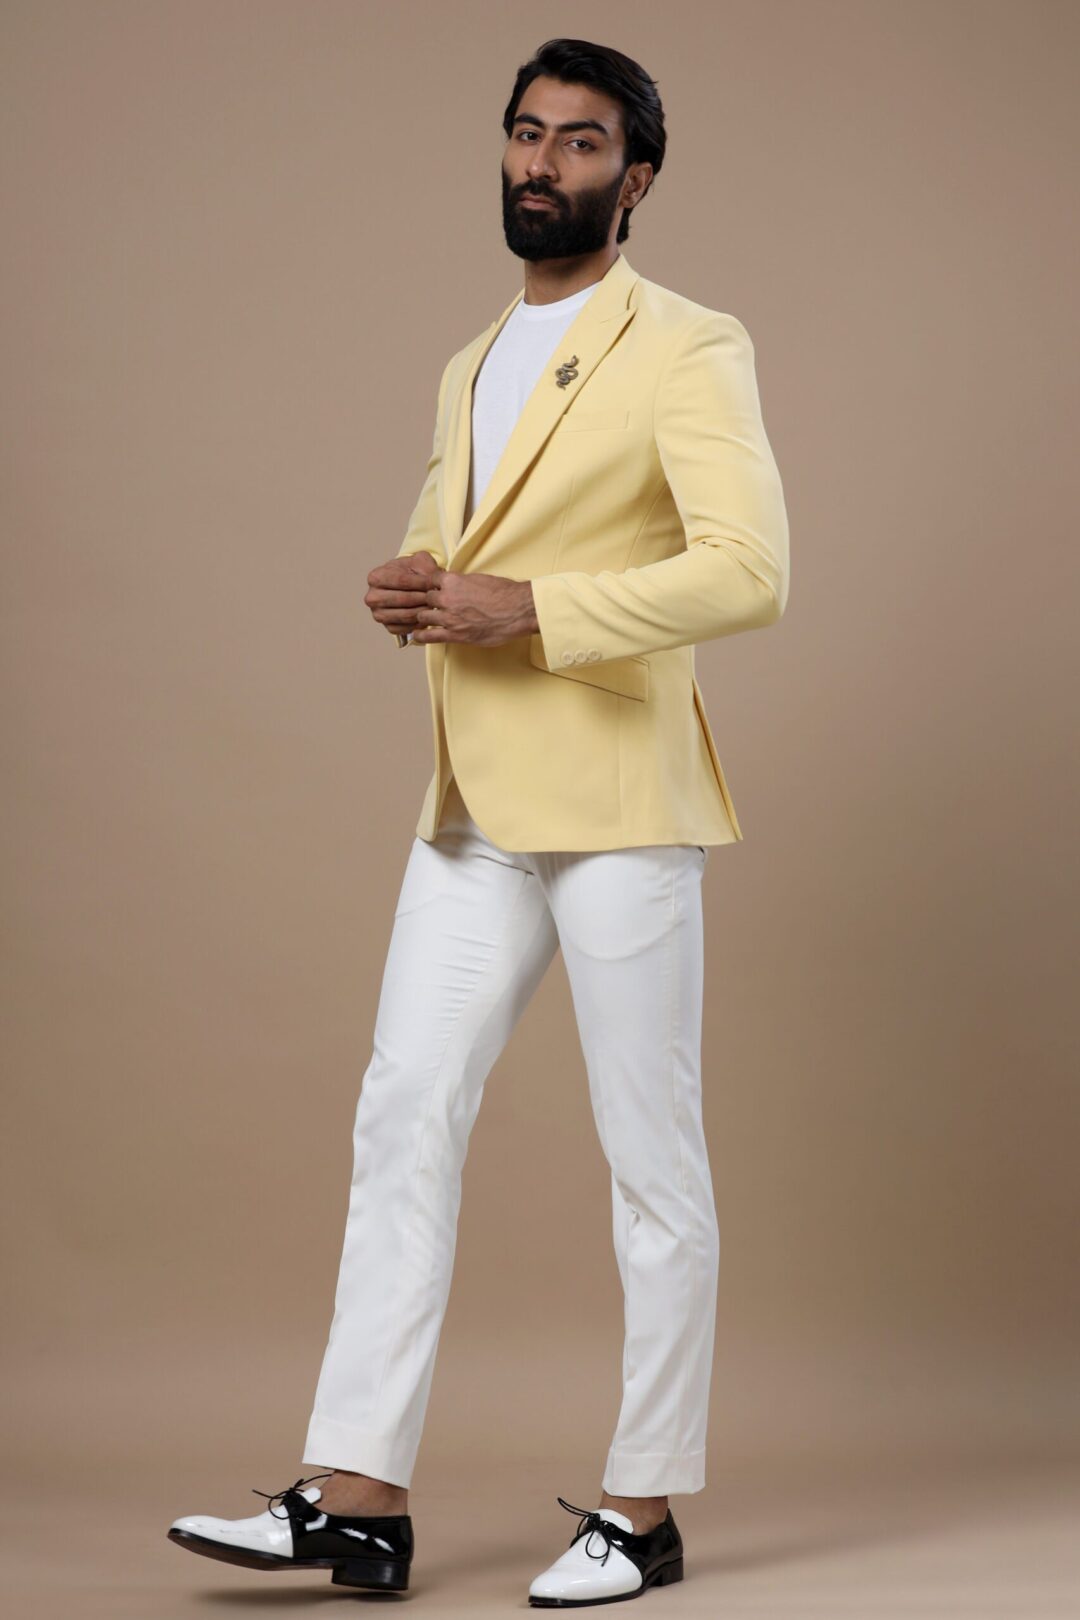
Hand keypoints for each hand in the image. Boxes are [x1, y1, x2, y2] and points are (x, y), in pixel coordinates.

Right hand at [365, 552, 442, 640]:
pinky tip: (428, 616)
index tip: (435, 583)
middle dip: (422, 598)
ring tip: (435, 605)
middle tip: (438, 597)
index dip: (420, 582)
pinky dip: (419, 623)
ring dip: (423, 611)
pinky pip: (406, 628)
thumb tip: (433, 581)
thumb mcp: (420, 562)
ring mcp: (378, 614)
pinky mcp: (388, 627)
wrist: (408, 586)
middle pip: (402, 599)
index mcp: (375, 577)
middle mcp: (372, 597)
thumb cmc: (412, 572)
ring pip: (405, 615)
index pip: (401, 580)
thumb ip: (426, 567)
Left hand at [408, 570, 537, 647]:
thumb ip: (463, 582)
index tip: (432, 588)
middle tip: (430, 605)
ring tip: (423, 619)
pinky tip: (417, 634)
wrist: (517, 610)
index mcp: (453, 580)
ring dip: (424, 616)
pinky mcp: (454, 634)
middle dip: (429, 601)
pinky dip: (421, 635)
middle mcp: (447, 598)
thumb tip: (458, 585)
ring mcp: (449, 617)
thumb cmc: (505, 593)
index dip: (431, 585)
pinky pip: (430, 635)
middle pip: (426, 598)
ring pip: (424, 615)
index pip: (431, 580)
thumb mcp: (480, 579)